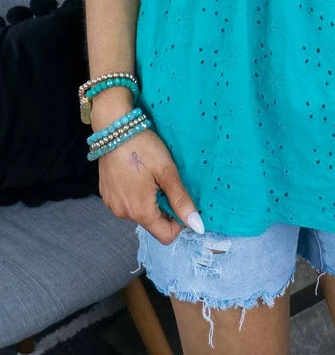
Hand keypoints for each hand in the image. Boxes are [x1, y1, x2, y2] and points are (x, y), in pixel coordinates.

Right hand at [97, 126, 203, 244]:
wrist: (114, 128)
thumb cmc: (143, 148)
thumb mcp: (167, 172)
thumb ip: (181, 201)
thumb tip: (197, 226)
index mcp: (140, 212)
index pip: (165, 236)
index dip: (178, 222)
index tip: (180, 200)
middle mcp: (123, 213)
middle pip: (152, 223)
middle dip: (163, 207)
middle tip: (164, 181)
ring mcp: (112, 204)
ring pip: (139, 212)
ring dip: (149, 200)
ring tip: (150, 175)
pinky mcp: (106, 194)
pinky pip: (126, 202)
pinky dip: (135, 193)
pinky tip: (137, 173)